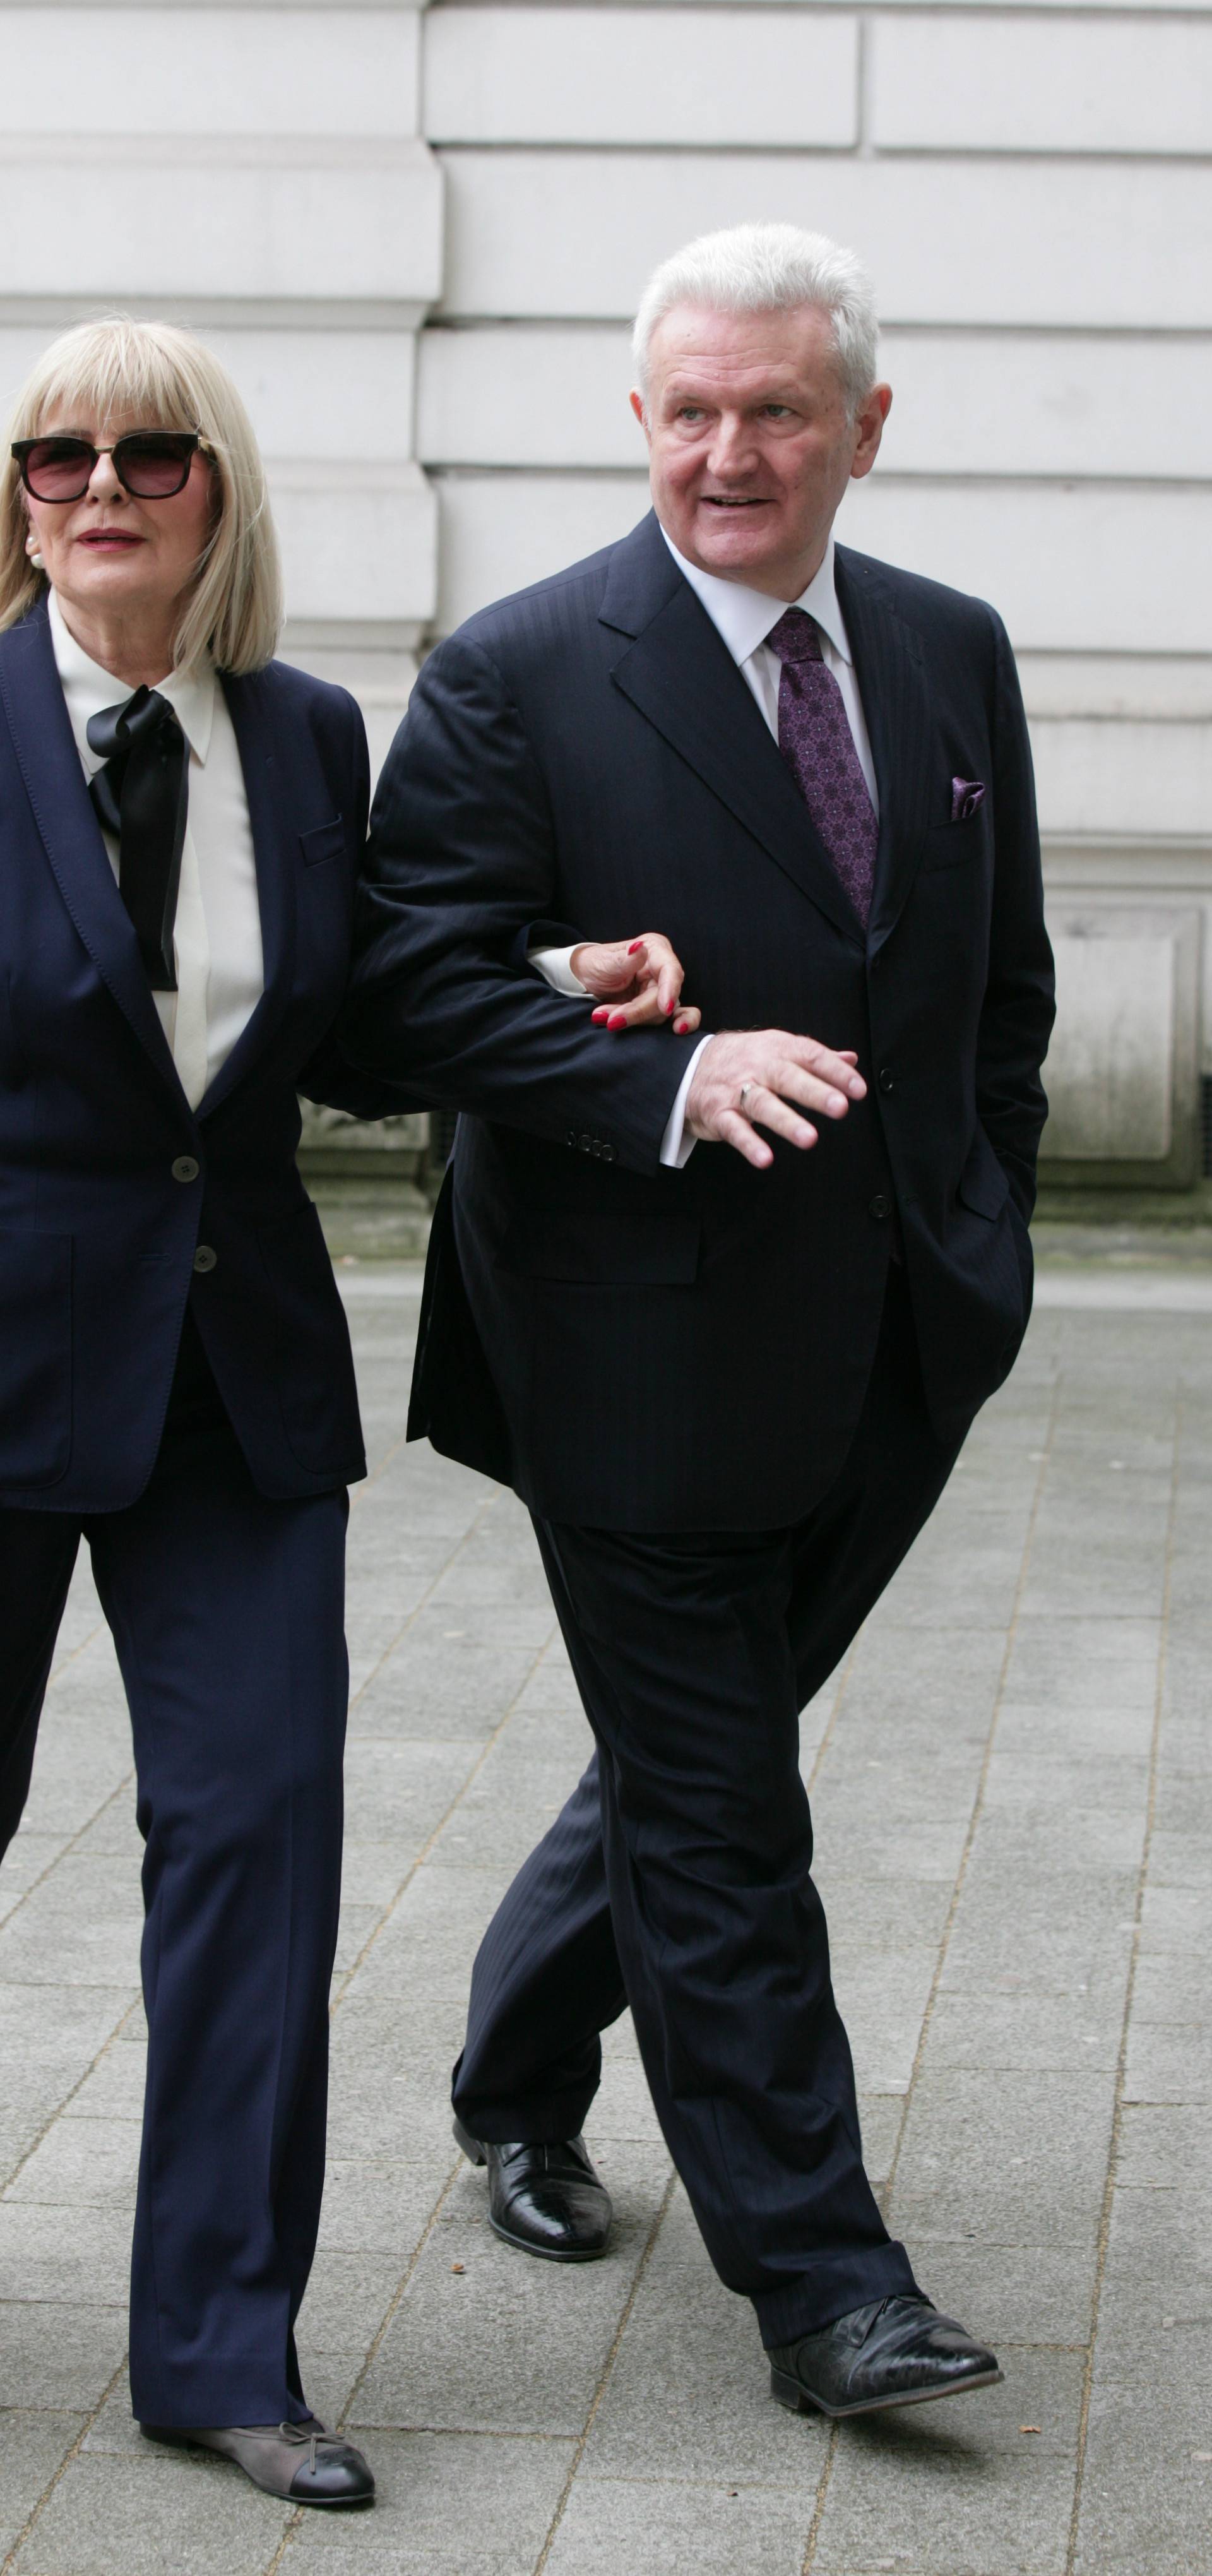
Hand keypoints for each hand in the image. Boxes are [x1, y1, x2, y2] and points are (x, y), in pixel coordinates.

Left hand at [572, 935, 701, 1035]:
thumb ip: (624, 959)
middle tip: (610, 1019)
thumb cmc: (595, 965)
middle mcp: (663, 971)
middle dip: (637, 1011)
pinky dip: (679, 1024)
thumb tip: (639, 949)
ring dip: (632, 1019)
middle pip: (663, 998)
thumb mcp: (604, 961)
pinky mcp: (657, 1009)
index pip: (671, 970)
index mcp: (655, 951)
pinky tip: (678, 1031)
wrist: (584, 981)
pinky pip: (674, 1018)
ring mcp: (662, 991)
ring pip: (660, 1013)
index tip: (666, 1008)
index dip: (670, 989)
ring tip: (603, 1016)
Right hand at [686, 1030, 865, 1170]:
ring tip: (810, 1139)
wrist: (691, 1066)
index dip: (836, 1072)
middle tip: (841, 1108)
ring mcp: (737, 1090)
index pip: (811, 1055)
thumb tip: (852, 1058)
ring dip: (786, 1121)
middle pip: (789, 1078)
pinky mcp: (719, 1114)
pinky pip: (734, 1129)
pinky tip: (765, 1159)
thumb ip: (814, 1057)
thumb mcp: (778, 1050)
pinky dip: (749, 1144)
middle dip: (815, 1092)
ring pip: (763, 1104)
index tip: (859, 1089)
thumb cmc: (745, 1060)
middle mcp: (758, 1067)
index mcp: (778, 1048)